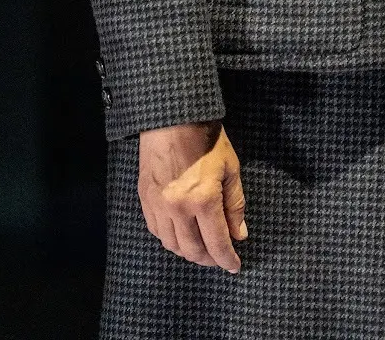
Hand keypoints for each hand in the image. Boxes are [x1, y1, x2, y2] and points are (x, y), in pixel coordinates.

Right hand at [138, 121, 246, 271]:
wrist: (173, 118)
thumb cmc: (206, 139)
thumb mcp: (230, 168)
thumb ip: (235, 204)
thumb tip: (238, 234)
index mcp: (203, 201)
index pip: (216, 242)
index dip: (227, 259)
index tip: (235, 266)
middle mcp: (178, 209)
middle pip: (192, 250)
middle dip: (208, 259)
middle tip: (219, 259)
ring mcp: (158, 206)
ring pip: (172, 244)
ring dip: (188, 253)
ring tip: (202, 250)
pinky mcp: (145, 199)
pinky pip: (157, 231)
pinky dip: (170, 240)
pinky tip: (180, 236)